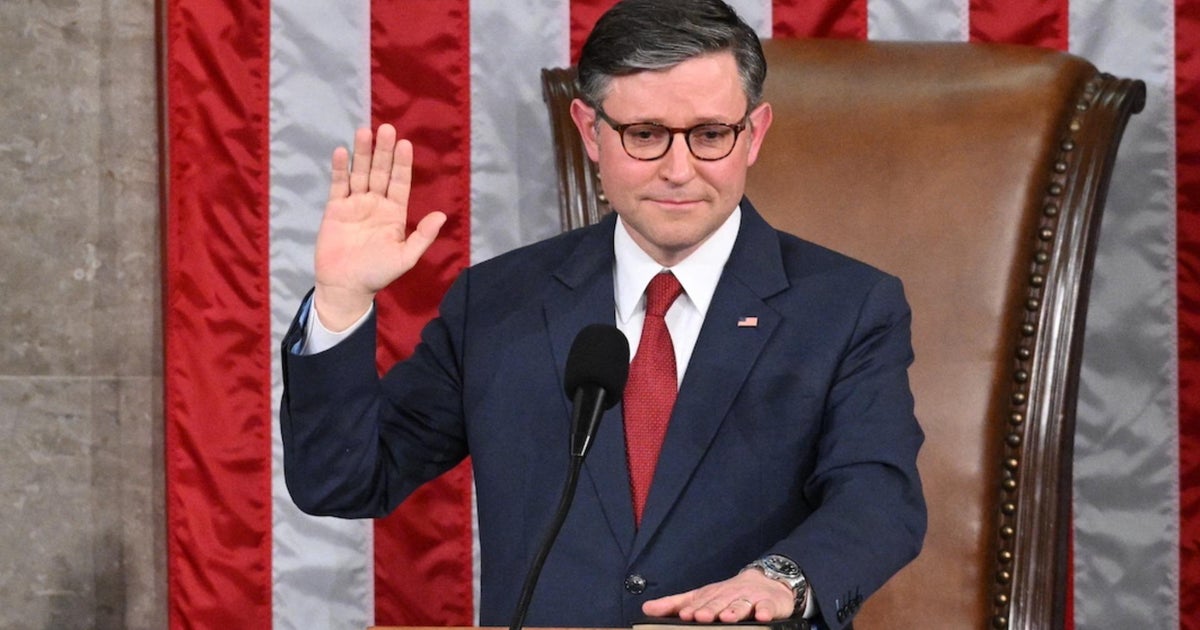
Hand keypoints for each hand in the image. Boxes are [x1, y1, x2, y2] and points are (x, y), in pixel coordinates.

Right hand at [313, 124, 446, 330]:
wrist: (345, 286)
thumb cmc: (377, 274)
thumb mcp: (405, 257)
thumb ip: (422, 236)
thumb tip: (442, 215)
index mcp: (394, 213)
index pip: (400, 182)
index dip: (402, 164)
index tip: (405, 144)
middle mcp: (376, 203)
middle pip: (380, 172)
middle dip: (383, 151)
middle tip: (386, 128)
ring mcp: (355, 204)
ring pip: (360, 173)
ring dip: (362, 153)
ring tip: (364, 132)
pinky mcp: (335, 209)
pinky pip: (338, 185)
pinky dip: (340, 169)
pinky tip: (341, 152)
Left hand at [642, 568, 795, 622]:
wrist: (767, 581)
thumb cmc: (729, 594)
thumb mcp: (702, 596)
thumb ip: (674, 604)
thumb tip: (646, 608)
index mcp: (712, 595)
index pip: (700, 602)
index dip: (692, 608)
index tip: (684, 615)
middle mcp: (729, 595)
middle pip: (719, 603)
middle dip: (710, 610)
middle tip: (700, 617)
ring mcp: (750, 598)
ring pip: (742, 605)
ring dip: (734, 611)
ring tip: (727, 618)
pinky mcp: (769, 604)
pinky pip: (767, 608)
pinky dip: (764, 612)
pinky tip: (761, 617)